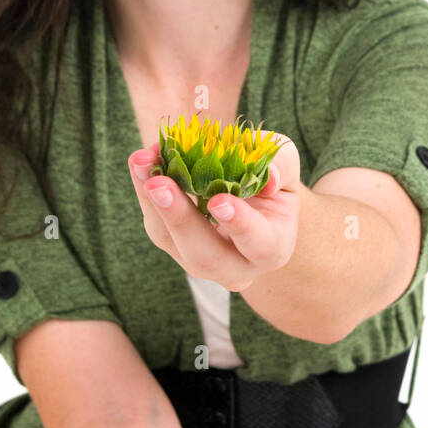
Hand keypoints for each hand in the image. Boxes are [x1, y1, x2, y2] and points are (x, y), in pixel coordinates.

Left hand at [127, 134, 300, 292]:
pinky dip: (144, 188)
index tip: (220, 201)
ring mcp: (198, 260)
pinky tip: (141, 161)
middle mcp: (235, 266)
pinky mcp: (171, 242)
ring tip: (141, 163)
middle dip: (179, 219)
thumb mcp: (285, 164)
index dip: (241, 225)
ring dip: (151, 201)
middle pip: (205, 255)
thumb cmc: (271, 180)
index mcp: (273, 248)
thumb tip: (270, 177)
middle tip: (160, 185)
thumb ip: (282, 165)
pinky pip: (154, 221)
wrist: (250, 196)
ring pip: (170, 240)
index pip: (259, 244)